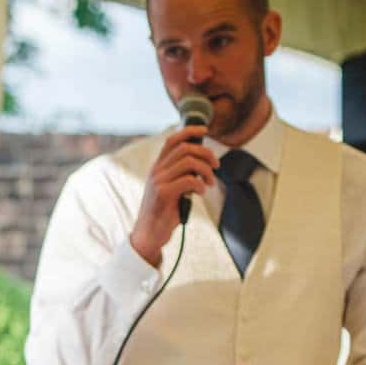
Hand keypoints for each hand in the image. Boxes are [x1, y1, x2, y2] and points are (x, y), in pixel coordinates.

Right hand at [129, 125, 215, 266]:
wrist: (149, 233)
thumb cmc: (163, 212)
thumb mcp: (169, 189)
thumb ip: (180, 175)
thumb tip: (202, 164)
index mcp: (157, 168)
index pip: (172, 141)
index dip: (190, 131)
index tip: (205, 131)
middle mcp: (156, 171)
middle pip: (185, 148)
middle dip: (207, 154)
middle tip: (216, 167)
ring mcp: (158, 181)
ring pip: (189, 162)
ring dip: (206, 171)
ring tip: (210, 183)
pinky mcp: (163, 193)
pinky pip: (189, 180)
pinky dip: (200, 185)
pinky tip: (201, 193)